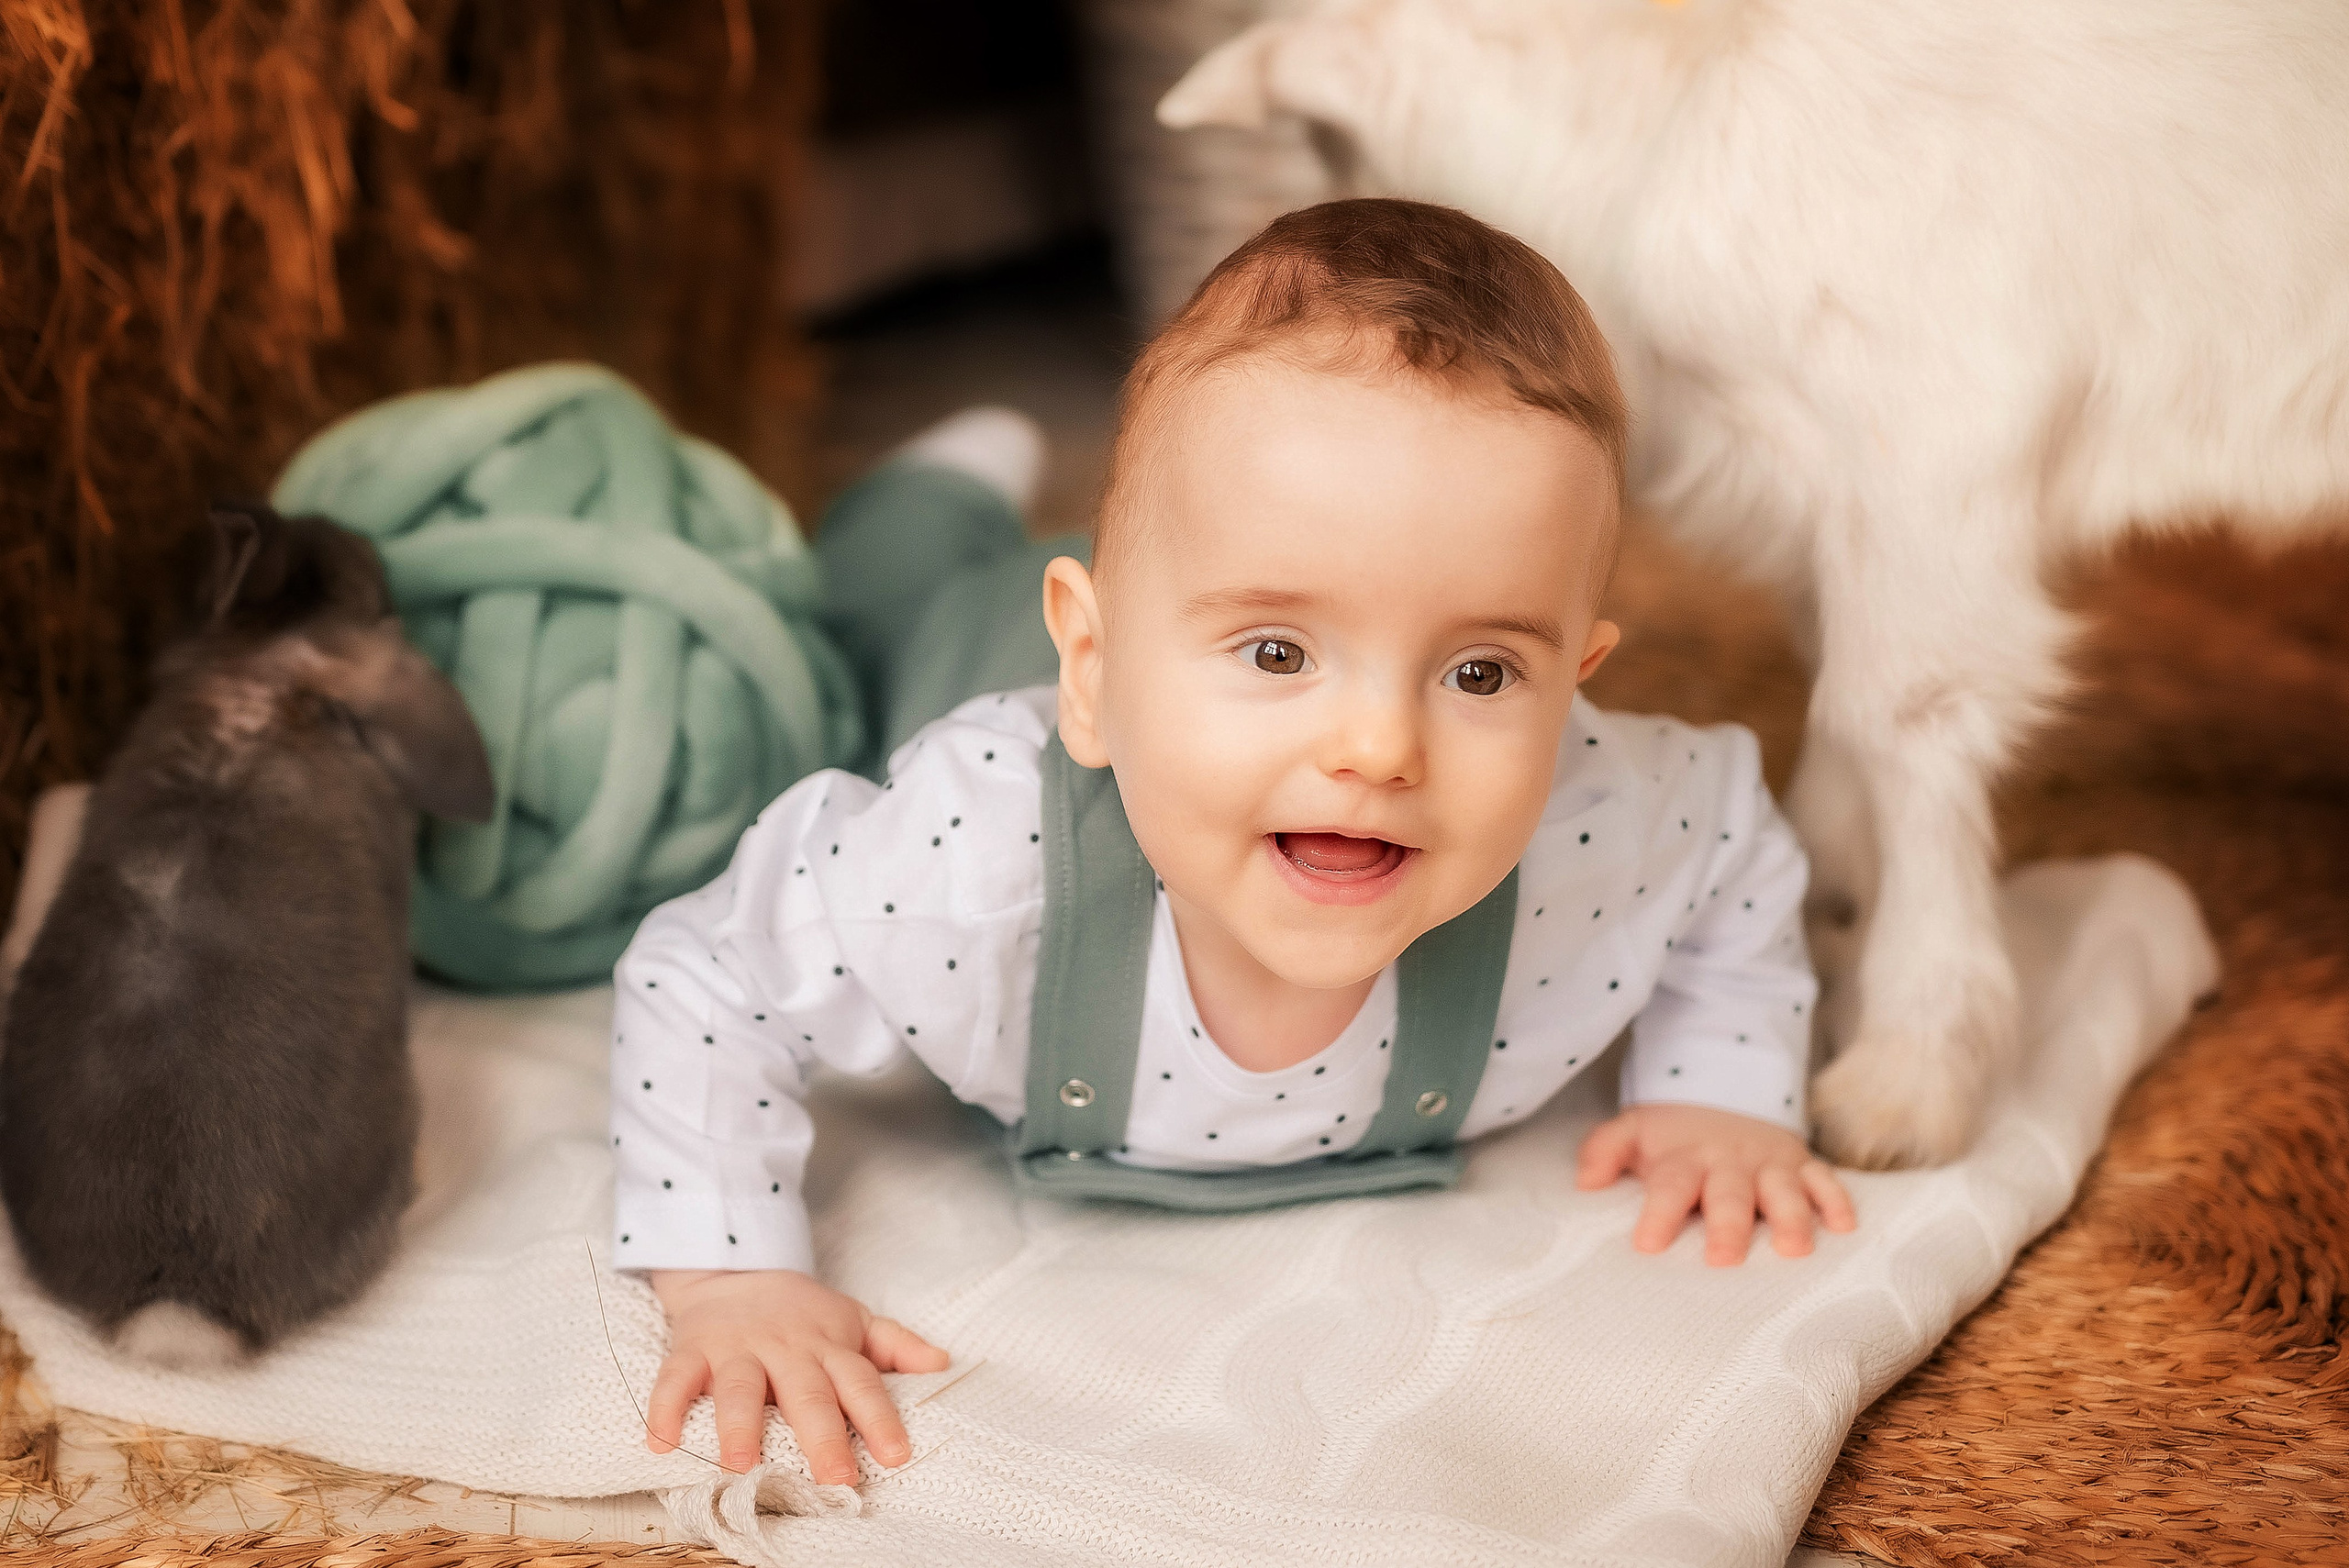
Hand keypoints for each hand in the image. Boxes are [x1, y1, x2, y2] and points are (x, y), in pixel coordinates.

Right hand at [645, 1268, 951, 1481]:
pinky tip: (660, 1443)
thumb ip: (896, 1345)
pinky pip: (675, 1378)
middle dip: (821, 1435)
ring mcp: (737, 1349)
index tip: (896, 1455)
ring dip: (738, 1424)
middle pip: (806, 1393)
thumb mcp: (855, 1320)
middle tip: (834, 1477)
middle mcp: (786, 1350)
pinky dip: (665, 1408)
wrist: (736, 1268)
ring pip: (739, 1386)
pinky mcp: (693, 1349)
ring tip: (740, 1463)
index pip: (861, 1384)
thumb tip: (944, 1362)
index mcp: (829, 1348)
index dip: (879, 1418)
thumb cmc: (803, 1312)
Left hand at [1575, 1103, 1855, 1264]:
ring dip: (1790, 1217)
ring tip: (1794, 1250)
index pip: (1668, 1186)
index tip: (1647, 1245)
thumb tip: (1584, 1182)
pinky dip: (1836, 1201)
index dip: (1658, 1214)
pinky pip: (1825, 1180)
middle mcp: (1729, 1163)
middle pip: (1728, 1194)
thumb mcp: (1632, 1131)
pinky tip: (1845, 1227)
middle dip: (1728, 1225)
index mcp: (1684, 1160)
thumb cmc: (1673, 1136)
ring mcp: (1769, 1164)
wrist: (1725, 1092)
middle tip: (1723, 1259)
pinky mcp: (1802, 1165)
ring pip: (1783, 1190)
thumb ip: (1604, 1152)